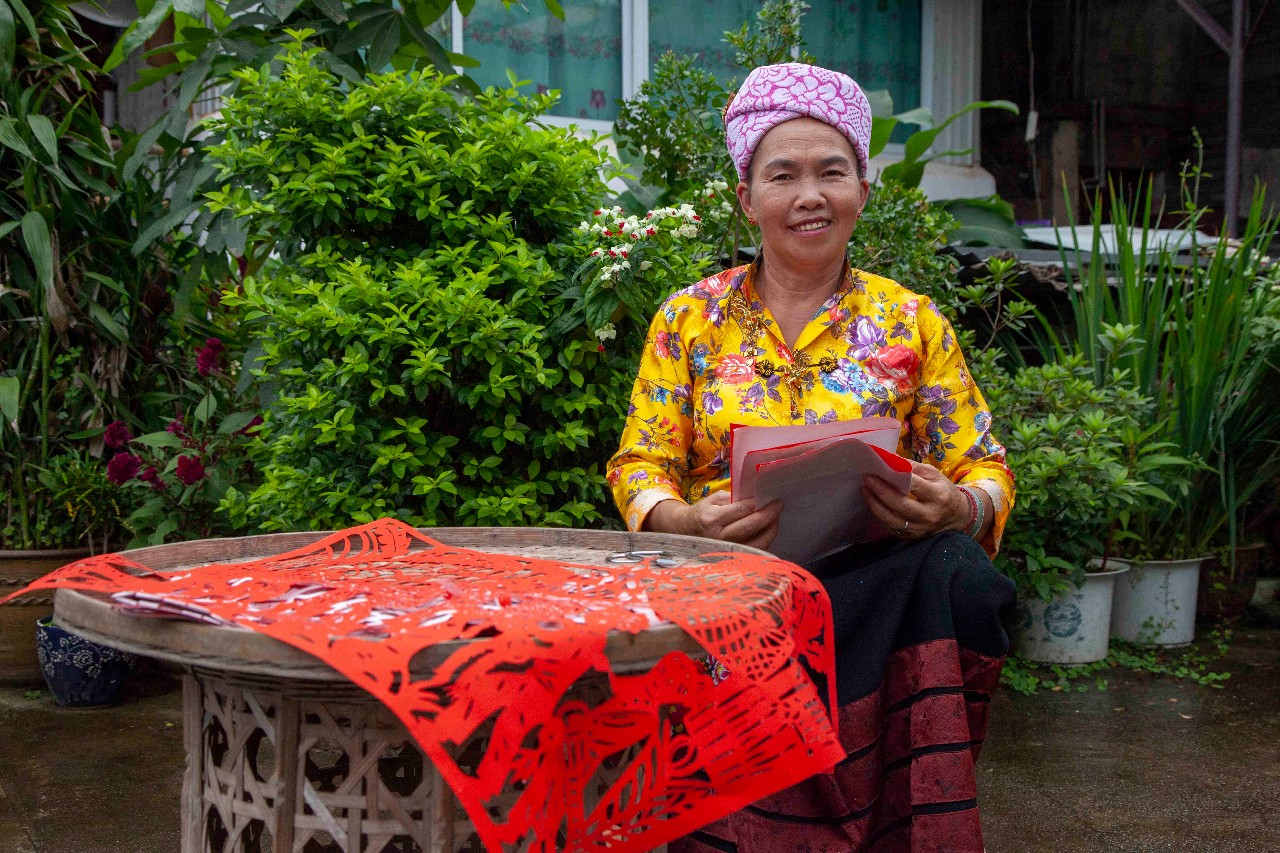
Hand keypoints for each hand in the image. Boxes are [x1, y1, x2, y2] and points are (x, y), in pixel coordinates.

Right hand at [646, 492, 782, 550]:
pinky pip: (754, 550)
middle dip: (768, 515)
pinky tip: (769, 530)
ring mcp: (725, 550)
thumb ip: (735, 499)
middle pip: (749, 527)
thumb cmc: (704, 513)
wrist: (686, 532)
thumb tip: (758, 498)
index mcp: (711, 519)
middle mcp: (718, 537)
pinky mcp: (732, 558)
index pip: (740, 510)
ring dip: (770, 530)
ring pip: (755, 543)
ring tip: (776, 518)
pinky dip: (765, 540)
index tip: (769, 496)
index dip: (757, 503)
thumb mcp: (714, 500)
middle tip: (778, 505)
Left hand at [863, 461, 968, 540]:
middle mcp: (929, 515)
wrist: (957, 517)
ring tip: (865, 491)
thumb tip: (890, 459)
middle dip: (881, 491)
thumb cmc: (943, 492)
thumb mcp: (935, 475)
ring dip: (875, 505)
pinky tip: (873, 504)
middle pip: (900, 505)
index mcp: (938, 496)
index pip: (914, 485)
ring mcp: (920, 529)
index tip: (878, 469)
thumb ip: (913, 468)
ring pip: (892, 520)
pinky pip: (891, 528)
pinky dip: (880, 516)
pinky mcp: (912, 537)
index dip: (894, 477)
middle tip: (868, 479)